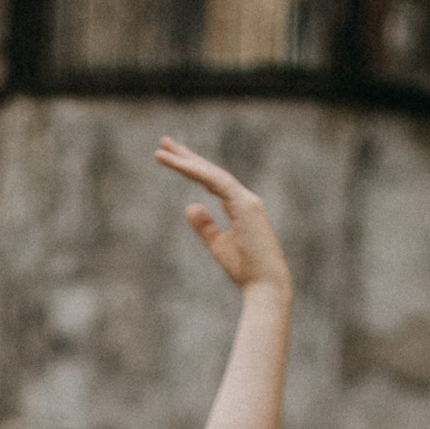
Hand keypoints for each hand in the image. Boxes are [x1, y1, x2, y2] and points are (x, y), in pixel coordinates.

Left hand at [157, 136, 290, 295]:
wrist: (266, 286)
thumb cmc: (246, 271)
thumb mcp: (219, 245)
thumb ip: (206, 226)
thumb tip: (190, 207)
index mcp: (240, 207)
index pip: (212, 181)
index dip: (192, 167)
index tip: (173, 158)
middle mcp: (244, 198)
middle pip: (210, 171)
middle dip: (187, 156)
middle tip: (164, 142)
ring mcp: (246, 200)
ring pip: (211, 173)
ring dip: (187, 160)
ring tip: (163, 149)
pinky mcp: (245, 205)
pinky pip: (216, 182)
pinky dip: (197, 172)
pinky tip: (179, 164)